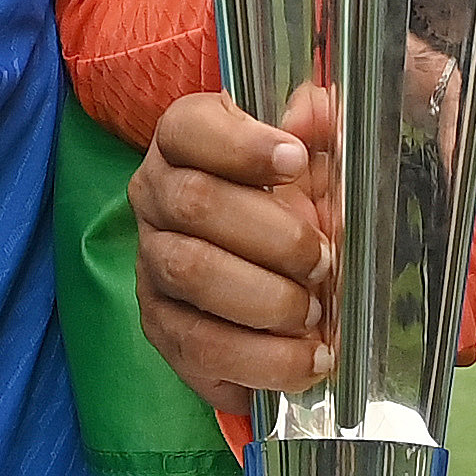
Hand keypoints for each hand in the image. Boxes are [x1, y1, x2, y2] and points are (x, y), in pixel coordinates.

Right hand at [132, 82, 337, 401]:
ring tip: (316, 316)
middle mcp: (154, 196)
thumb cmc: (289, 197)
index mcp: (184, 140)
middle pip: (194, 203)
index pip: (190, 128)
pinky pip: (196, 348)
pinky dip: (257, 361)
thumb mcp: (311, 157)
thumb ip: (317, 129)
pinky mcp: (160, 325)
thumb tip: (316, 112)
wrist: (268, 265)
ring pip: (190, 275)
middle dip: (271, 235)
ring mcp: (150, 262)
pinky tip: (303, 362)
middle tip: (324, 259)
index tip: (297, 161)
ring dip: (265, 300)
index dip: (243, 145)